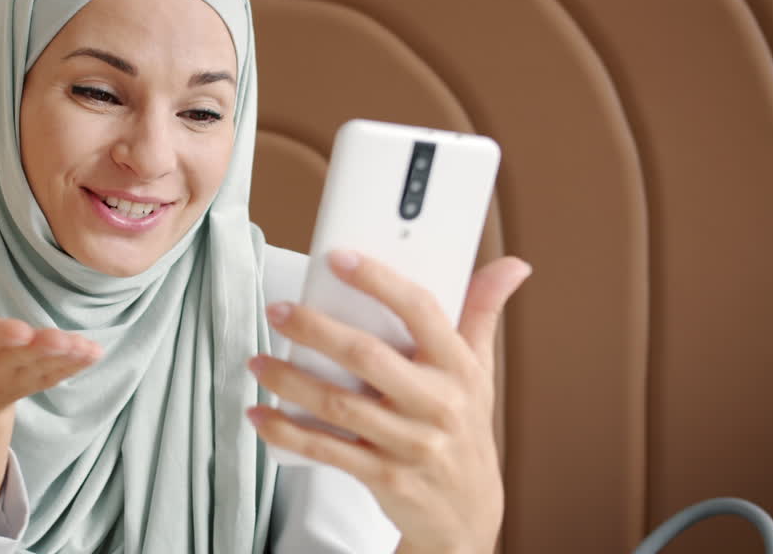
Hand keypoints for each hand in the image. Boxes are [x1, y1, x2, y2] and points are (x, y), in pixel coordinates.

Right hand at [0, 286, 102, 429]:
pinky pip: (54, 377)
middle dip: (41, 350)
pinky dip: (75, 366)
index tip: (21, 330)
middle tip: (63, 341)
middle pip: (17, 359)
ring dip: (64, 361)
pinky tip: (95, 353)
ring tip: (87, 349)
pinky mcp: (33, 384)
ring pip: (40, 371)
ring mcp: (13, 380)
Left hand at [247, 251, 530, 553]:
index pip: (421, 311)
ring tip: (259, 361)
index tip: (338, 257)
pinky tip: (261, 415)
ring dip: (290, 380)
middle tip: (278, 311)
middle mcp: (438, 404)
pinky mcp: (385, 478)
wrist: (467, 514)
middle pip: (367, 356)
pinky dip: (289, 432)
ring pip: (339, 404)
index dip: (378, 280)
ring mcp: (411, 444)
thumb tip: (512, 265)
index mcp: (459, 368)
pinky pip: (328, 450)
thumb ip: (482, 313)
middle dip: (315, 329)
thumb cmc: (464, 428)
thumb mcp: (480, 371)